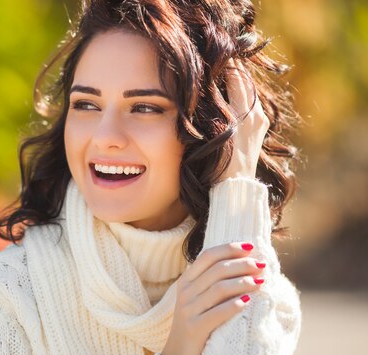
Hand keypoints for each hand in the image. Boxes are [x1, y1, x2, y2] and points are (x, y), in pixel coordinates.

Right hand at [160, 242, 264, 354]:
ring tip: (261, 281)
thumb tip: (245, 265)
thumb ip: (213, 284)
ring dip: (243, 282)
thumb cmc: (196, 326)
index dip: (228, 248)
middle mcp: (185, 293)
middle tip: (261, 266)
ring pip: (219, 288)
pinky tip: (249, 301)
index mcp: (186, 282)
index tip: (250, 247)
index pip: (207, 256)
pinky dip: (235, 305)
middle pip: (217, 270)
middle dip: (242, 265)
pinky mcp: (195, 328)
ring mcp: (188, 310)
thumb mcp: (199, 301)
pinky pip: (217, 313)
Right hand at [220, 58, 269, 180]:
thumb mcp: (215, 129)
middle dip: (231, 72)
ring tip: (220, 77)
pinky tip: (227, 99)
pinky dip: (239, 97)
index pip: (236, 76)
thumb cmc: (219, 162)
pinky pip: (249, 105)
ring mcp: (261, 122)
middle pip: (244, 82)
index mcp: (246, 111)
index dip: (225, 63)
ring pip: (248, 93)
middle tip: (216, 62)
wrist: (235, 187)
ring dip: (235, 84)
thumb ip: (214, 104)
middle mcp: (257, 113)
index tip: (214, 54)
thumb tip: (207, 82)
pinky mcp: (260, 130)